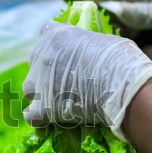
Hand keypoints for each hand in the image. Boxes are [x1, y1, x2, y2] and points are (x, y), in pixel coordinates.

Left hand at [23, 21, 151, 139]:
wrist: (120, 86)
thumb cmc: (119, 60)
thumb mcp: (101, 40)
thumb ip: (85, 44)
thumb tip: (87, 48)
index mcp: (54, 35)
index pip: (45, 34)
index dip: (56, 46)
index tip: (66, 54)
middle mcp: (41, 56)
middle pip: (36, 62)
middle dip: (48, 70)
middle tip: (67, 80)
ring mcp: (37, 82)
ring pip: (31, 88)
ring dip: (41, 93)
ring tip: (59, 100)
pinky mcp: (41, 106)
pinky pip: (31, 114)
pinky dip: (38, 117)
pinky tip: (46, 117)